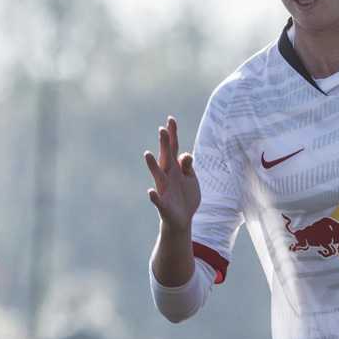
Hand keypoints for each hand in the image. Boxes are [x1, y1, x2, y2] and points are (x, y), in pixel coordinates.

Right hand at [143, 116, 200, 230]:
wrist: (183, 219)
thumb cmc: (186, 196)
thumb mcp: (191, 178)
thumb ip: (188, 166)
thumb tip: (186, 155)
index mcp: (175, 168)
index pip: (173, 148)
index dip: (172, 134)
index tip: (170, 119)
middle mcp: (168, 175)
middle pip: (166, 157)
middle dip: (164, 144)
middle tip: (162, 129)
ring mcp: (164, 189)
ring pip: (158, 175)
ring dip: (153, 165)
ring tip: (147, 154)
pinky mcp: (163, 204)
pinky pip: (157, 200)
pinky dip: (154, 196)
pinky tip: (150, 192)